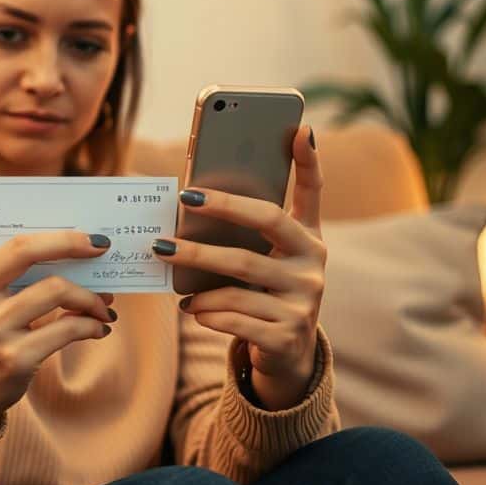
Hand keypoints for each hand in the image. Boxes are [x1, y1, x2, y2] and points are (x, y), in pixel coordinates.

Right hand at [0, 231, 117, 431]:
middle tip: (101, 254)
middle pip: (34, 262)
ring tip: (102, 306)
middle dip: (75, 250)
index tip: (90, 238)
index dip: (58, 238)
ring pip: (55, 293)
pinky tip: (97, 329)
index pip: (16, 248)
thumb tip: (73, 259)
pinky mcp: (16, 360)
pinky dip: (89, 326)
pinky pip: (66, 331)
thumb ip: (13, 282)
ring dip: (89, 297)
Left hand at [152, 126, 326, 409]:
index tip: (300, 127)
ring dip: (198, 276)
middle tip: (183, 201)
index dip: (309, 161)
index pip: (313, 193)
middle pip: (266, 225)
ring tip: (170, 270)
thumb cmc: (263, 295)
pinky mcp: (288, 337)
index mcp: (309, 240)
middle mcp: (314, 266)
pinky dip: (207, 312)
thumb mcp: (264, 263)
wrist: (286, 358)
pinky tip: (192, 309)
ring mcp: (305, 302)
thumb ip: (243, 236)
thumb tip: (190, 202)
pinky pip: (237, 318)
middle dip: (223, 209)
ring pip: (241, 280)